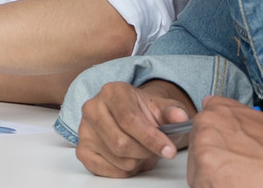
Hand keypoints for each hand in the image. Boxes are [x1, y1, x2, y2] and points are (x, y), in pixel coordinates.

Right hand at [74, 79, 192, 177]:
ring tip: (142, 151)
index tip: (169, 150)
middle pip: (121, 142)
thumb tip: (181, 118)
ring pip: (117, 158)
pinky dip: (124, 170)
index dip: (151, 138)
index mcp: (112, 92)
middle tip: (155, 150)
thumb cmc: (145, 113)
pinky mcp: (81, 149)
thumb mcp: (162, 108)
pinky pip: (106, 170)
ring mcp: (84, 129)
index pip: (129, 119)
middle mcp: (92, 107)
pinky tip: (130, 158)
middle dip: (145, 152)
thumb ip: (173, 112)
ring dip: (137, 161)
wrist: (130, 117)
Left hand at [179, 97, 262, 187]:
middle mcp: (203, 132)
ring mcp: (203, 157)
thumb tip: (208, 102)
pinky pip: (205, 187)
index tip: (230, 160)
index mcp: (212, 115)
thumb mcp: (251, 116)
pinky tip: (241, 186)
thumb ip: (225, 112)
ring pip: (200, 177)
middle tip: (241, 174)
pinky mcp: (207, 181)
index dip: (217, 153)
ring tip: (243, 181)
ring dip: (217, 182)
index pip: (200, 138)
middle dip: (215, 169)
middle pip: (198, 159)